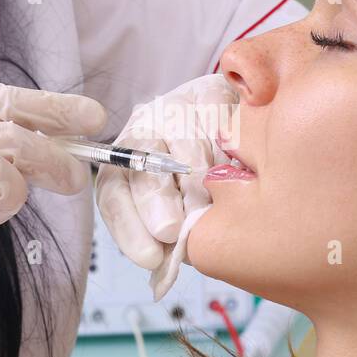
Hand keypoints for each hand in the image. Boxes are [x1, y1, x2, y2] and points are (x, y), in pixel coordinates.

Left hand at [95, 74, 233, 293]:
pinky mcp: (211, 92)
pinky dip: (232, 151)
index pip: (113, 194)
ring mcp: (177, 107)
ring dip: (199, 180)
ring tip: (215, 209)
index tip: (149, 258)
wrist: (235, 128)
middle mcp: (144, 130)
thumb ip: (170, 237)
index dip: (128, 227)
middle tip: (170, 230)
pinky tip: (243, 173)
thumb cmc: (204, 182)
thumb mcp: (179, 213)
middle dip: (155, 199)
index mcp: (126, 164)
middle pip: (141, 161)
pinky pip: (219, 121)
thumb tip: (165, 265)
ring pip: (183, 142)